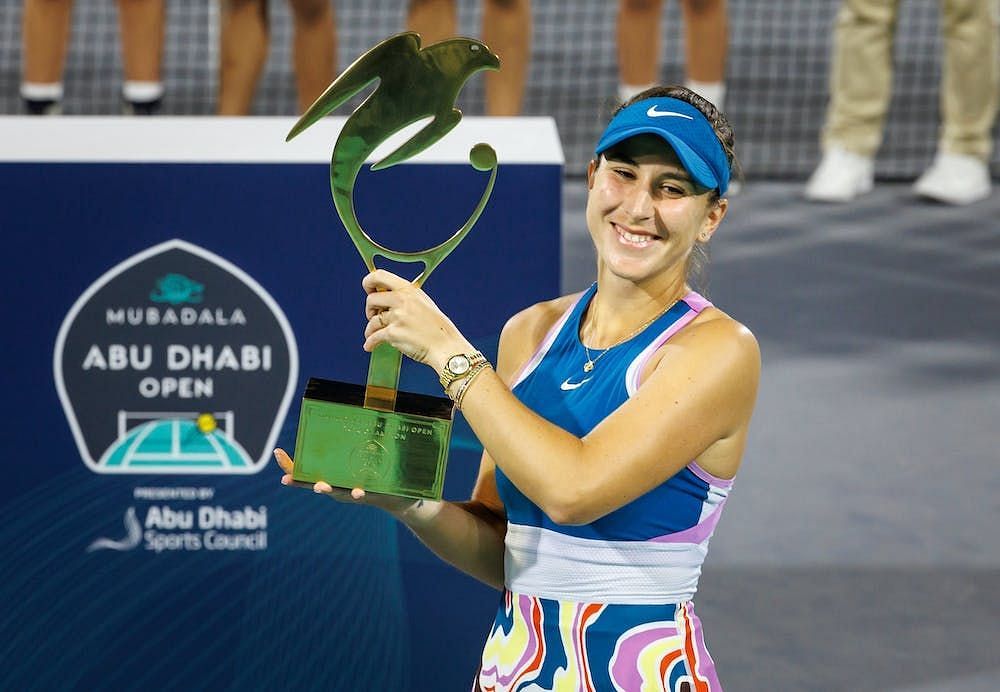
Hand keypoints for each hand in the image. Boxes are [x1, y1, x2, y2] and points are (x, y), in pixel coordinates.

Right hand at [273, 448, 427, 517]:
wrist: (401, 497)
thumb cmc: (376, 475)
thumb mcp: (361, 458)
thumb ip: (354, 442)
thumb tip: (356, 406)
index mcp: (333, 477)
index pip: (306, 473)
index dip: (290, 465)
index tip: (277, 452)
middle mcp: (340, 488)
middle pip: (317, 485)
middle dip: (304, 481)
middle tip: (288, 480)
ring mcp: (355, 493)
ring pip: (339, 492)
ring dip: (329, 489)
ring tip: (321, 486)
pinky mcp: (373, 497)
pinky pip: (366, 495)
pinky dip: (361, 493)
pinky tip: (359, 490)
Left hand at [361, 269, 471, 372]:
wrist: (446, 347)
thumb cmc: (437, 328)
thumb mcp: (424, 303)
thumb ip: (405, 297)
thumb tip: (383, 295)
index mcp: (409, 290)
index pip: (379, 276)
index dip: (369, 282)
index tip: (368, 289)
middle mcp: (402, 300)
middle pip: (371, 299)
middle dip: (370, 310)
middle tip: (374, 317)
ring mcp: (397, 317)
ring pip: (373, 321)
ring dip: (370, 329)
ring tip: (373, 334)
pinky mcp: (393, 334)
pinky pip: (374, 337)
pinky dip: (370, 342)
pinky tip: (370, 346)